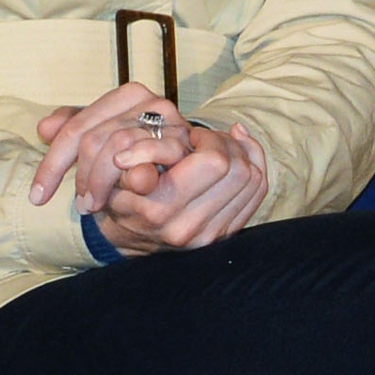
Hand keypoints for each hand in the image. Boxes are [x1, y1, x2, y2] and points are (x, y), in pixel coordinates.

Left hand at [31, 84, 191, 215]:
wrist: (187, 174)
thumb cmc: (139, 160)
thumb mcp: (102, 147)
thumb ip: (73, 132)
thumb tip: (44, 127)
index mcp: (127, 95)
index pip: (76, 128)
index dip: (52, 164)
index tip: (38, 196)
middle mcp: (149, 101)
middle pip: (92, 139)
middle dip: (79, 177)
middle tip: (79, 204)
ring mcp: (168, 121)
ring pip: (115, 149)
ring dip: (100, 182)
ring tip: (93, 204)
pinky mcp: (184, 143)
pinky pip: (147, 159)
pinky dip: (129, 174)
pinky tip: (121, 192)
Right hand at [92, 121, 267, 254]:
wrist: (125, 238)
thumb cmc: (122, 197)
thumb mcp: (117, 176)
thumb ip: (137, 162)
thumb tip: (155, 164)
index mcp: (161, 209)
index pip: (213, 161)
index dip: (208, 139)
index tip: (192, 136)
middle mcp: (189, 228)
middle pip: (239, 169)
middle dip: (227, 143)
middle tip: (206, 139)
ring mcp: (210, 236)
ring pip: (253, 179)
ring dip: (242, 153)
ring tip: (218, 146)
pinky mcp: (224, 236)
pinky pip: (256, 194)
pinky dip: (254, 167)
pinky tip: (238, 154)